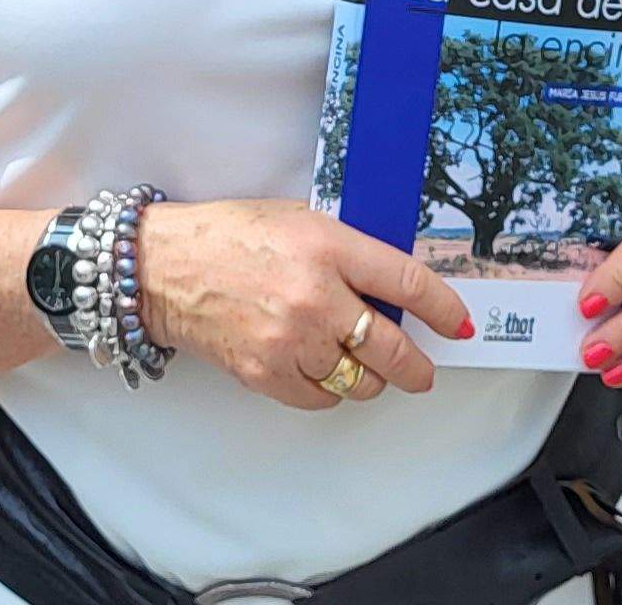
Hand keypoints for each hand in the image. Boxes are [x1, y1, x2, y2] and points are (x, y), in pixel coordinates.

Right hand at [139, 199, 474, 410]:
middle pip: (393, 348)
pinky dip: (329, 390)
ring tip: (360, 364)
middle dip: (418, 365)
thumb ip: (348, 254)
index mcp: (327, 247)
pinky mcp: (265, 372)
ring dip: (370, 378)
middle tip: (422, 370)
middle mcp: (315, 296)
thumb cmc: (228, 237)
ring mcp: (290, 340)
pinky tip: (320, 370)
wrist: (163, 267)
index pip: (408, 283)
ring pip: (360, 381)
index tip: (458, 323)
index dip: (444, 308)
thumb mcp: (299, 221)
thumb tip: (394, 291)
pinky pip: (321, 398)